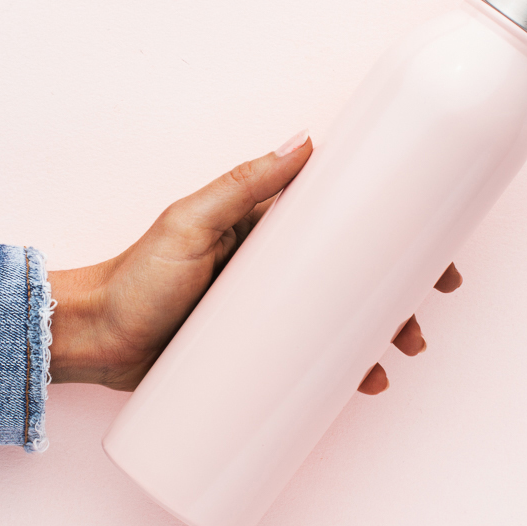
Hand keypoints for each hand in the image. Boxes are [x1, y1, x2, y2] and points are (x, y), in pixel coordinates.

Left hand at [47, 132, 462, 391]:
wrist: (94, 339)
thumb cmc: (136, 276)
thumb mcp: (190, 223)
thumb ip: (243, 184)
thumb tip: (304, 140)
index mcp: (265, 229)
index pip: (342, 222)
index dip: (393, 234)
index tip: (432, 251)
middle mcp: (274, 269)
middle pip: (352, 277)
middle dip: (398, 297)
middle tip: (422, 317)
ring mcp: (267, 315)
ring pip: (339, 323)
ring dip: (378, 338)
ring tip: (396, 357)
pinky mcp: (255, 354)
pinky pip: (309, 362)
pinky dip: (340, 373)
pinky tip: (362, 385)